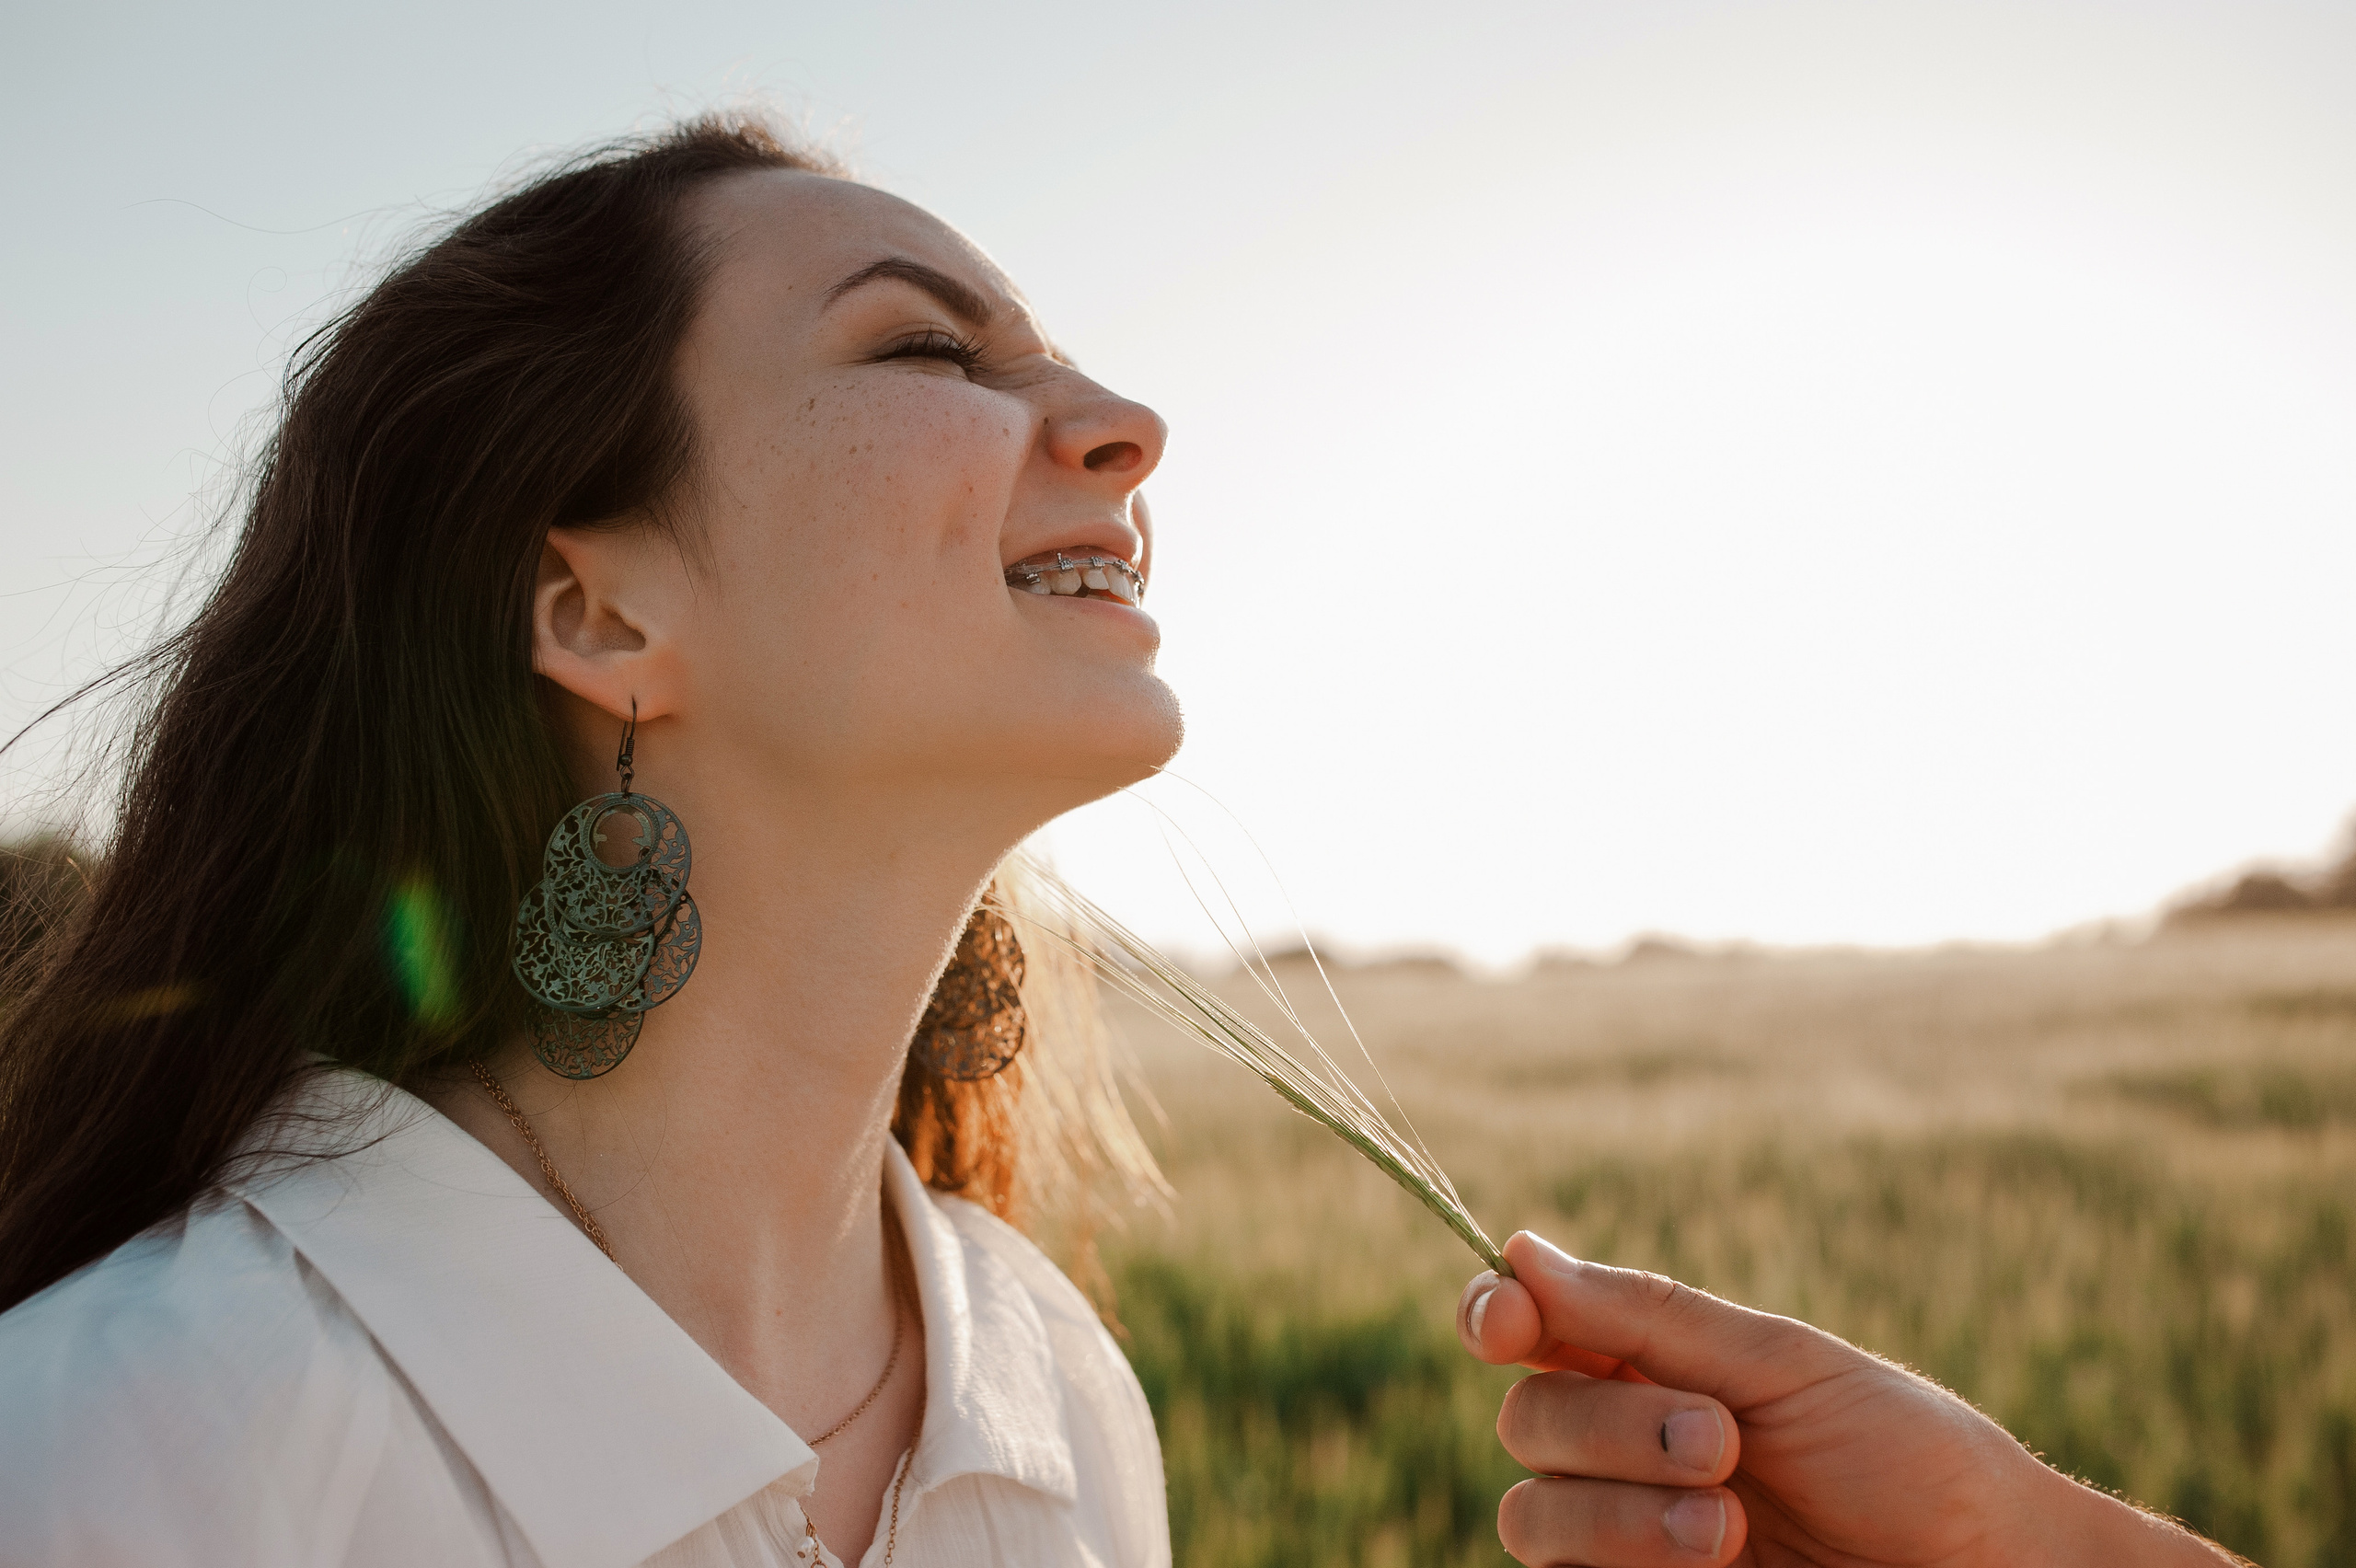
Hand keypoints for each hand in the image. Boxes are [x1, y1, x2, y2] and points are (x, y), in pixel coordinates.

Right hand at [1457, 1232, 2238, 1566]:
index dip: (1494, 1315)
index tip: (1510, 1322)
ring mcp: (1625, 1541)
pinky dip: (1623, 1564)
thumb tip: (1517, 1248)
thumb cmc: (1905, 1456)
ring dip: (1618, 1515)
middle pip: (1528, 1423)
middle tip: (1722, 1442)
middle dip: (1612, 1427)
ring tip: (1728, 1528)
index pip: (1524, 1329)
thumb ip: (1647, 1317)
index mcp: (1647, 1364)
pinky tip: (1709, 1564)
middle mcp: (1621, 1450)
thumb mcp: (1784, 1366)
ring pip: (1530, 1519)